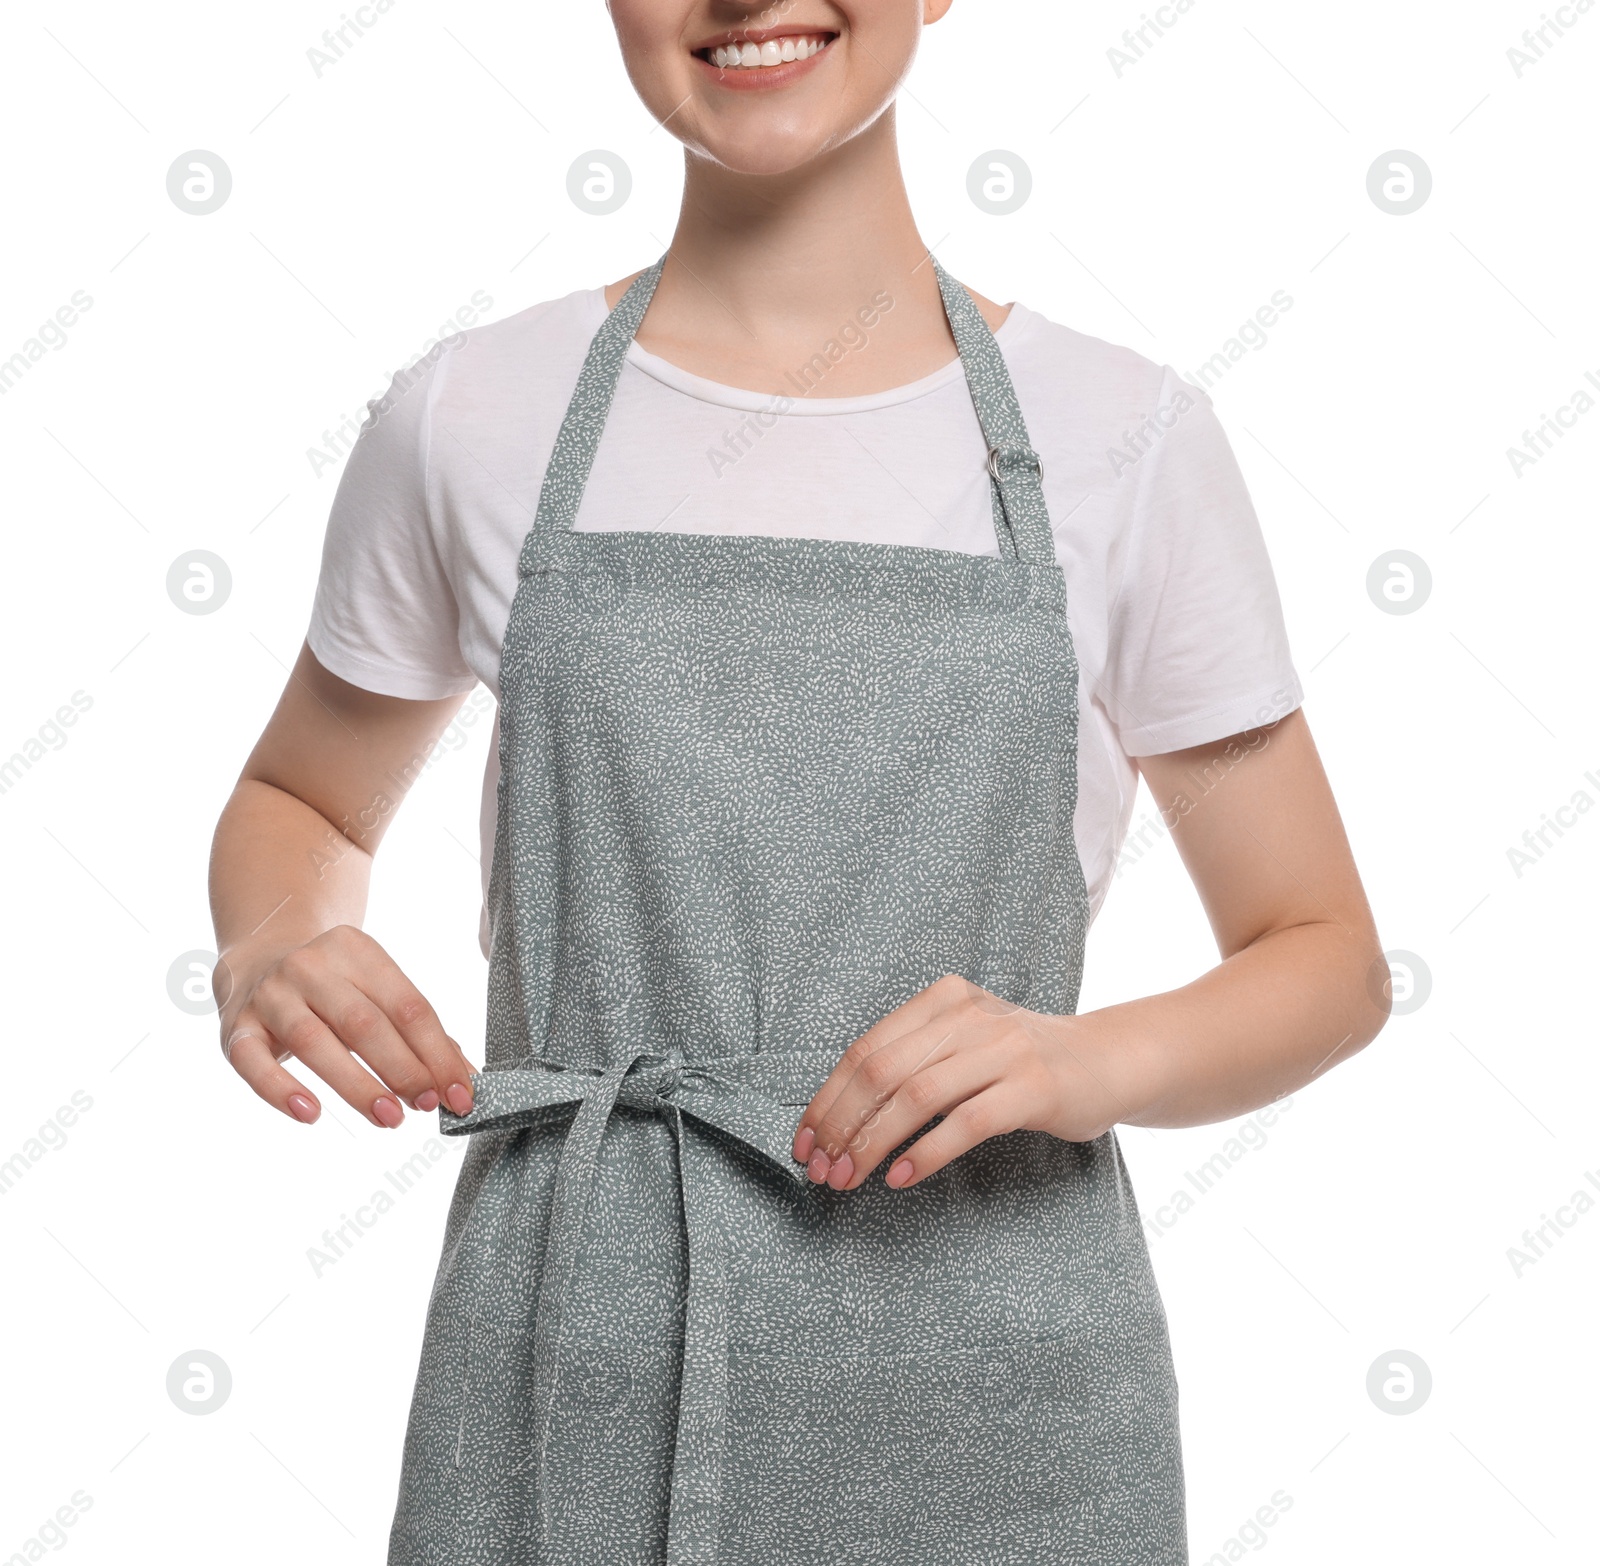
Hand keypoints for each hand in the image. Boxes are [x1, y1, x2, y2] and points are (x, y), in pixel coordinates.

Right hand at [215, 924, 477, 1128]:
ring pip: (314, 1042)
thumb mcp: (375, 990)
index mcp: (357, 951)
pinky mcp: (235, 1027)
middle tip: (427, 1105)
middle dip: (403, 1069)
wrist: (257, 957)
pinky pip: (253, 1062)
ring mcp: (270, 995)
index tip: (460, 1092)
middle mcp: (311, 967)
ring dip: (357, 1085)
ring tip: (389, 1118)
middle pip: (364, 1022)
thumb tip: (463, 1080)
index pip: (407, 1005)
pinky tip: (311, 1114)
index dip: (438, 1052)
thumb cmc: (334, 986)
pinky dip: (281, 1090)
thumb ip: (417, 1032)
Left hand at [790, 974, 1136, 1190]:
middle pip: (882, 1071)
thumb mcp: (966, 1043)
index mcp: (943, 1000)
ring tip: (851, 1179)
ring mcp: (1003, 1050)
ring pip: (916, 1096)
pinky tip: (902, 1177)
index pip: (866, 1049)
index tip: (805, 1141)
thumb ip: (915, 1062)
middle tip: (822, 1170)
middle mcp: (969, 1017)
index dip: (829, 1099)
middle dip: (842, 1125)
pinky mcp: (1033, 1088)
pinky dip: (926, 1152)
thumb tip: (841, 1119)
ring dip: (873, 1144)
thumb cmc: (1024, 1062)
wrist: (1109, 1061)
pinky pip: (966, 1122)